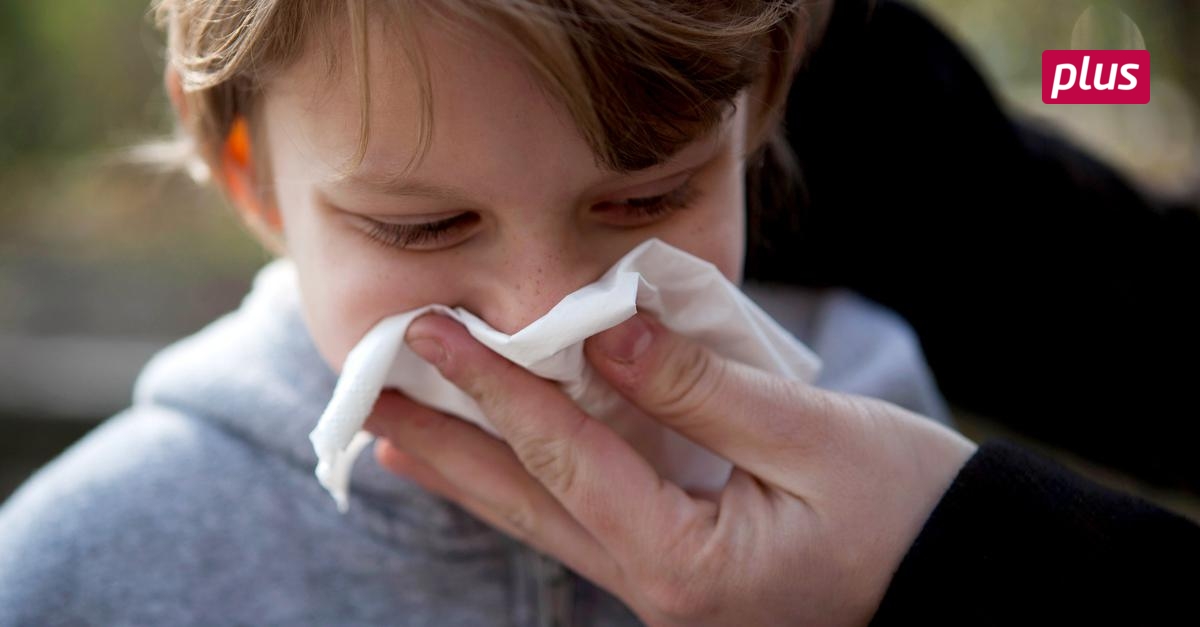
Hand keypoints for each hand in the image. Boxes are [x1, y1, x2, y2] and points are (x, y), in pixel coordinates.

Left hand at [364, 311, 976, 625]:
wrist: (970, 584)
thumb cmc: (915, 516)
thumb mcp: (812, 442)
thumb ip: (700, 388)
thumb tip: (606, 329)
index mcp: (688, 563)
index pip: (565, 459)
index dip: (494, 389)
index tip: (431, 332)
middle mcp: (659, 587)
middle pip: (527, 505)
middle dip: (445, 447)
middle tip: (366, 399)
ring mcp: (667, 585)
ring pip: (547, 519)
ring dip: (473, 471)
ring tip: (402, 434)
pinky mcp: (683, 567)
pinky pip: (585, 519)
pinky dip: (532, 480)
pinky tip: (500, 462)